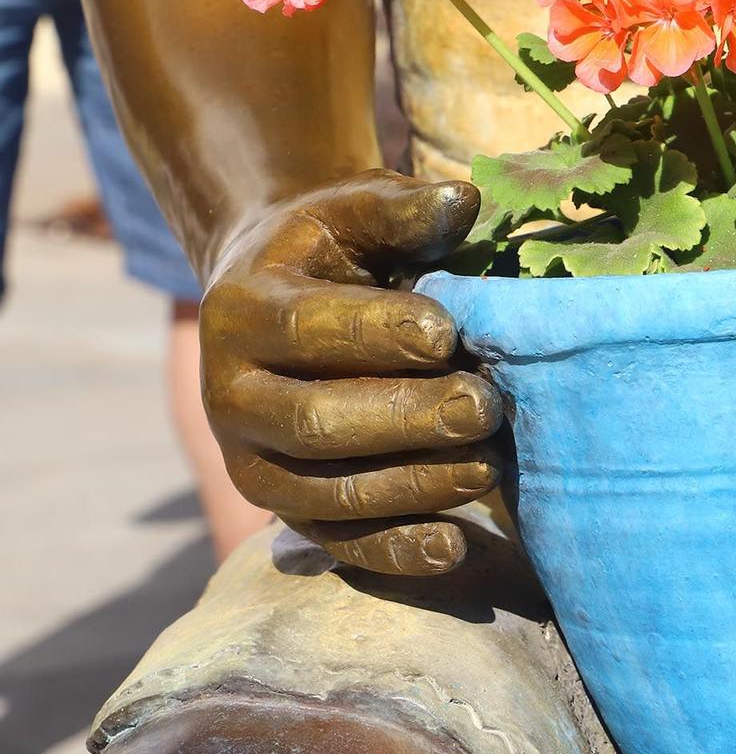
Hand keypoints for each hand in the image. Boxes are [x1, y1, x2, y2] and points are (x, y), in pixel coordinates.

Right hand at [199, 170, 501, 573]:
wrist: (283, 298)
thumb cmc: (336, 249)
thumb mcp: (357, 211)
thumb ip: (404, 210)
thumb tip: (464, 201)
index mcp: (240, 312)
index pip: (306, 330)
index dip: (376, 334)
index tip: (447, 332)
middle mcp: (230, 396)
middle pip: (315, 422)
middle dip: (405, 419)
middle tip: (484, 406)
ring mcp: (252, 463)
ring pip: (327, 492)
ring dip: (413, 486)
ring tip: (488, 466)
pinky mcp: (287, 512)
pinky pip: (338, 543)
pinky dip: (395, 552)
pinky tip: (455, 547)